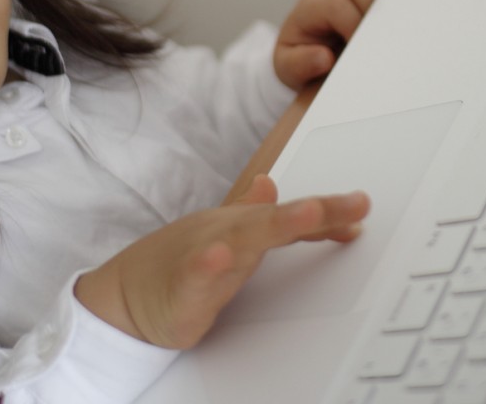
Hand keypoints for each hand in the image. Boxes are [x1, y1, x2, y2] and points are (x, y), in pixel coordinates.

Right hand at [73, 175, 369, 348]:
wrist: (123, 297)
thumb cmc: (175, 266)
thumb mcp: (220, 240)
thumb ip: (252, 216)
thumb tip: (271, 187)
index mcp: (239, 228)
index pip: (289, 218)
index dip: (327, 214)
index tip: (362, 211)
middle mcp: (225, 234)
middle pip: (276, 221)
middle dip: (317, 212)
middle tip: (358, 204)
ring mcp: (202, 257)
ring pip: (242, 240)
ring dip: (276, 225)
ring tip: (309, 214)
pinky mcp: (181, 290)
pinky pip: (195, 274)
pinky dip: (207, 265)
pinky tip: (221, 256)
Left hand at [274, 0, 391, 89]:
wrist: (309, 56)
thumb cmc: (302, 61)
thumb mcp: (290, 70)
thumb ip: (300, 65)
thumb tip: (325, 57)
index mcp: (308, 9)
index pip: (337, 6)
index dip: (353, 25)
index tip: (361, 52)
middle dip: (372, 7)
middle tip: (378, 36)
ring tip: (387, 24)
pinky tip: (396, 17)